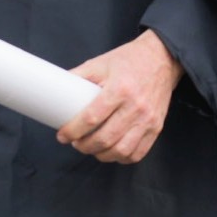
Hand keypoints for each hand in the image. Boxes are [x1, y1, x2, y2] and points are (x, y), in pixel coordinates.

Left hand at [55, 29, 182, 163]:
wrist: (161, 58)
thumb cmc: (128, 60)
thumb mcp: (99, 63)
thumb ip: (78, 76)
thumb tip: (55, 89)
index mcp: (119, 89)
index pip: (92, 118)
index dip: (73, 131)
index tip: (62, 135)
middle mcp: (135, 106)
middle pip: (105, 138)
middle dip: (84, 146)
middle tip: (75, 142)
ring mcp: (148, 119)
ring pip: (121, 150)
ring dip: (101, 154)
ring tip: (91, 148)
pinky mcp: (157, 127)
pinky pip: (137, 153)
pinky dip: (121, 158)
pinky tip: (111, 151)